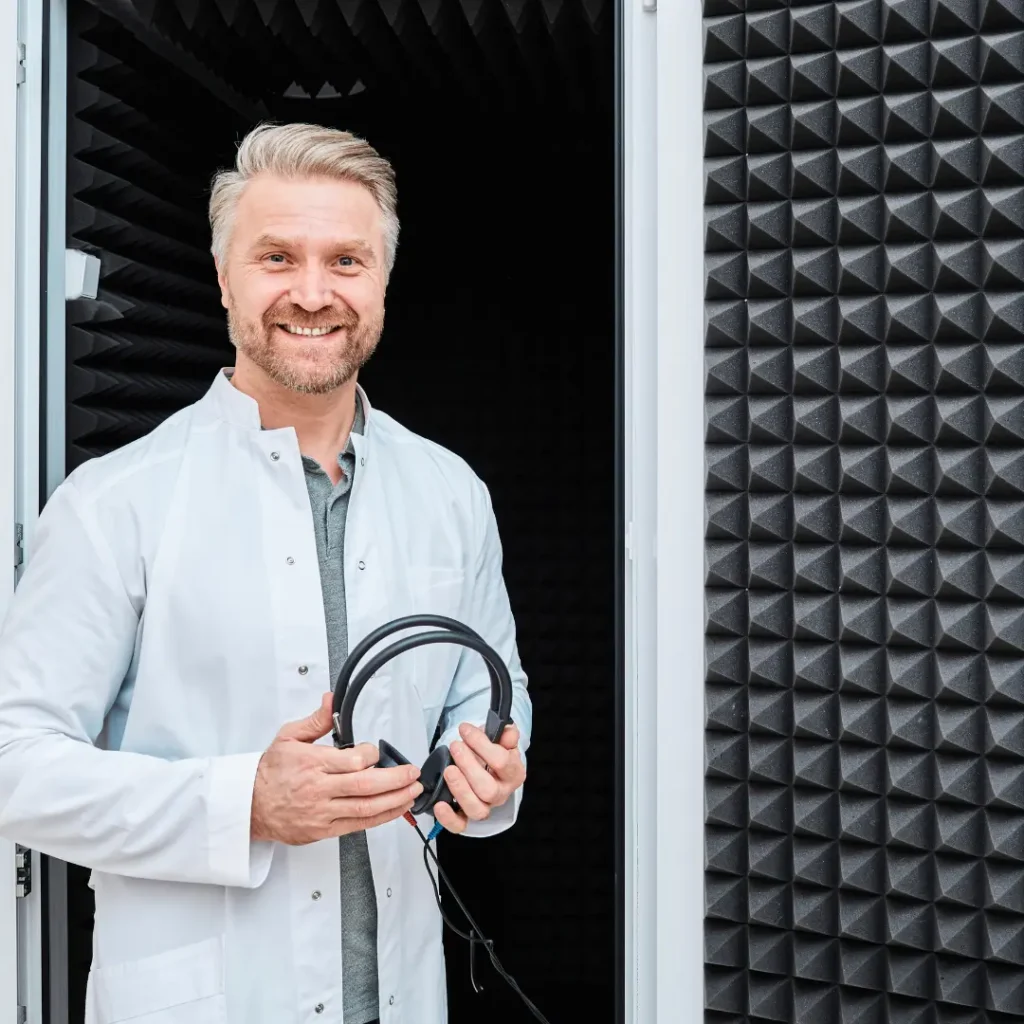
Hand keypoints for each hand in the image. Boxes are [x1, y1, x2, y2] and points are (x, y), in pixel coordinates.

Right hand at [250, 692, 422, 844]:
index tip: (377, 752)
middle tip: (413, 773)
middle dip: (395, 780)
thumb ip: (316, 721)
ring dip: (395, 801)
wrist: (249, 805)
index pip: (352, 761)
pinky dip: (380, 818)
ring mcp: (322, 812)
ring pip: (365, 809)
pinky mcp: (323, 830)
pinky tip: (395, 809)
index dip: (372, 756)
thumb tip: (331, 700)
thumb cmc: (270, 772)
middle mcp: (319, 789)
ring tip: (413, 792)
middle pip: (365, 787)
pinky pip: (358, 825)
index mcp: (312, 764)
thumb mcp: (288, 737)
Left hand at [434, 722, 525, 833]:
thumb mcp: (501, 740)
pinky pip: (460, 825)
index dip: (482, 744)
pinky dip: (448, 818)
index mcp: (513, 774)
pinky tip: (439, 804)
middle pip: (489, 789)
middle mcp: (501, 794)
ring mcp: (485, 807)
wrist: (486, 766)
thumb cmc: (492, 754)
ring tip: (449, 770)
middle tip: (456, 747)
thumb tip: (507, 730)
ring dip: (460, 789)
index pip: (502, 762)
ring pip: (476, 809)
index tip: (465, 730)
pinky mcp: (467, 816)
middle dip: (469, 767)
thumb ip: (505, 734)